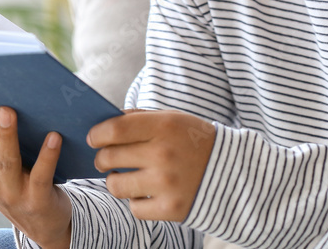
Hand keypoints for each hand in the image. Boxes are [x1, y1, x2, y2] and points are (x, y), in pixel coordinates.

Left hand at [87, 109, 215, 221]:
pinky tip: (144, 191)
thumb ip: (139, 119)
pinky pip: (133, 208)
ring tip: (123, 176)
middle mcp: (164, 154)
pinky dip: (135, 201)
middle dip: (102, 158)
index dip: (97, 134)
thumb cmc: (193, 140)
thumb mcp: (172, 119)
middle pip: (110, 157)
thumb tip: (102, 125)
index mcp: (165, 126)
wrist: (233, 171)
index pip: (115, 129)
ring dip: (115, 180)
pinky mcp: (171, 209)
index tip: (93, 138)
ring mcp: (167, 184)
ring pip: (116, 185)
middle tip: (105, 158)